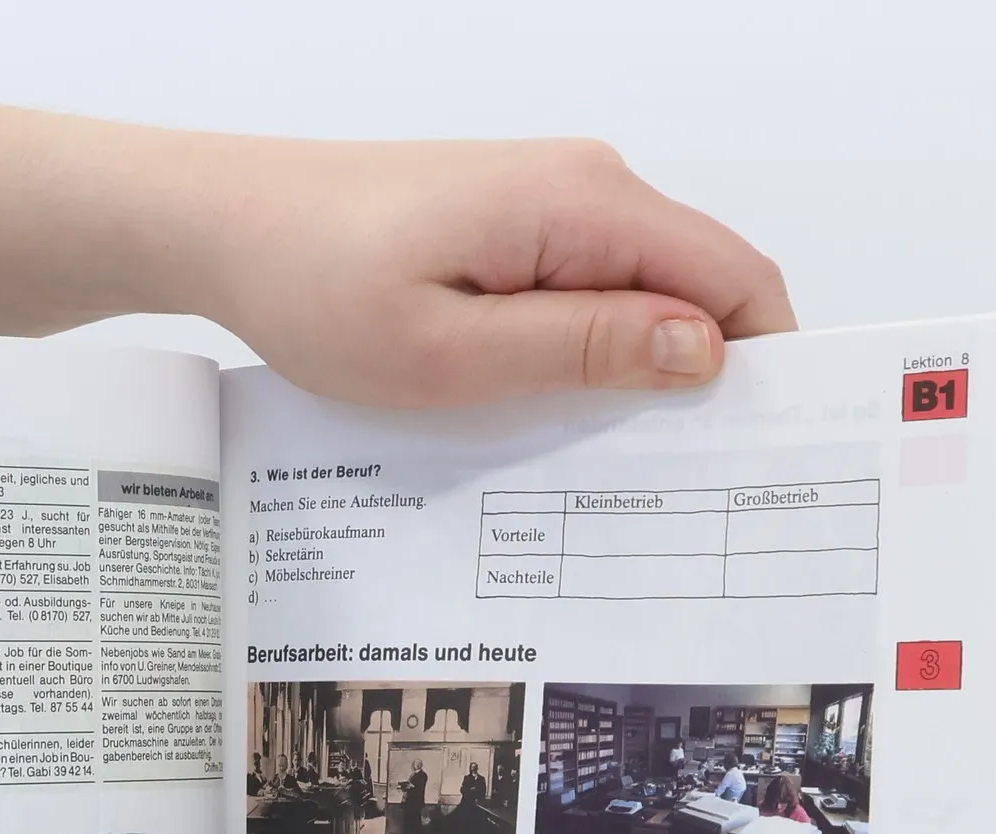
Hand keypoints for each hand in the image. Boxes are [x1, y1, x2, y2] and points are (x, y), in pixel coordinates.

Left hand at [198, 136, 792, 405]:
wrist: (227, 225)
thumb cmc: (316, 286)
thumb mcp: (450, 351)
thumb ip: (580, 348)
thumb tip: (704, 350)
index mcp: (584, 206)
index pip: (733, 279)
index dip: (768, 366)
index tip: (763, 455)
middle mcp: (584, 185)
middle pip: (699, 285)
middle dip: (709, 380)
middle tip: (686, 485)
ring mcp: (549, 200)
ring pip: (643, 292)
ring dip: (643, 371)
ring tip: (619, 461)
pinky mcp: (514, 223)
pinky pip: (589, 288)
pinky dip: (593, 349)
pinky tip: (559, 411)